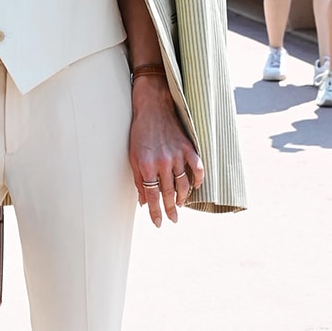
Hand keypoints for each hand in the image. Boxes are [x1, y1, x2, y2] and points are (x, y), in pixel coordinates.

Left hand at [130, 76, 204, 226]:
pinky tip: (196, 186)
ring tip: (181, 204)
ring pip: (183, 184)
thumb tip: (143, 202)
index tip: (159, 223)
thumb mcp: (133, 157)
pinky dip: (198, 179)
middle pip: (169, 193)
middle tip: (173, 219)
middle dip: (171, 209)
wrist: (153, 107)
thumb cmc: (140, 133)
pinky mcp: (188, 147)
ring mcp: (177, 155)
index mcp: (146, 166)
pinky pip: (197, 168)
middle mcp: (163, 163)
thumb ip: (139, 180)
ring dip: (183, 197)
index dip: (156, 212)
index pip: (152, 197)